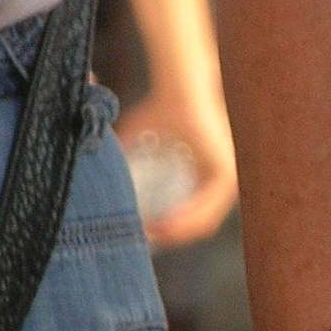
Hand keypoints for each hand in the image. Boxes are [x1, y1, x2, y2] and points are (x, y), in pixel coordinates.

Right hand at [117, 81, 237, 248]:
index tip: (144, 235)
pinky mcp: (225, 174)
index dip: (167, 230)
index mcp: (207, 178)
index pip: (190, 216)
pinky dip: (184, 220)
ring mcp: (227, 179)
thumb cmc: (159, 109)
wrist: (177, 89)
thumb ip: (126, 161)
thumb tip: (102, 181)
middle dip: (169, 237)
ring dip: (175, 234)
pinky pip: (205, 208)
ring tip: (151, 237)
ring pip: (202, 222)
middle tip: (145, 242)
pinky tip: (164, 226)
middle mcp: (221, 182)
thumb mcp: (138, 141)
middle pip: (196, 224)